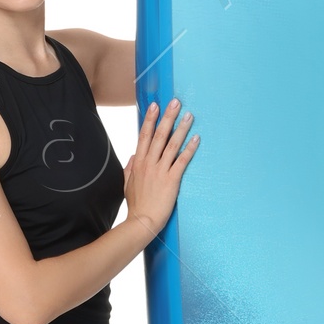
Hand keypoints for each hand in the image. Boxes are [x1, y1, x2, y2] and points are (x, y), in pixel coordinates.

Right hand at [123, 97, 198, 241]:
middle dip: (168, 117)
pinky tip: (196, 139)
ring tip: (189, 115)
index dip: (149, 119)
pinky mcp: (171, 180)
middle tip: (176, 102)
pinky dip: (189, 149)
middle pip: (159, 135)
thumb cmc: (136, 204)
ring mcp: (160, 171)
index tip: (155, 105)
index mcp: (138, 163)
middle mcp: (149, 164)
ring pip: (171, 145)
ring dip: (181, 129)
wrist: (142, 221)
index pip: (144, 136)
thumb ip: (130, 168)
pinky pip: (182, 161)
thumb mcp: (127, 183)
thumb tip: (133, 156)